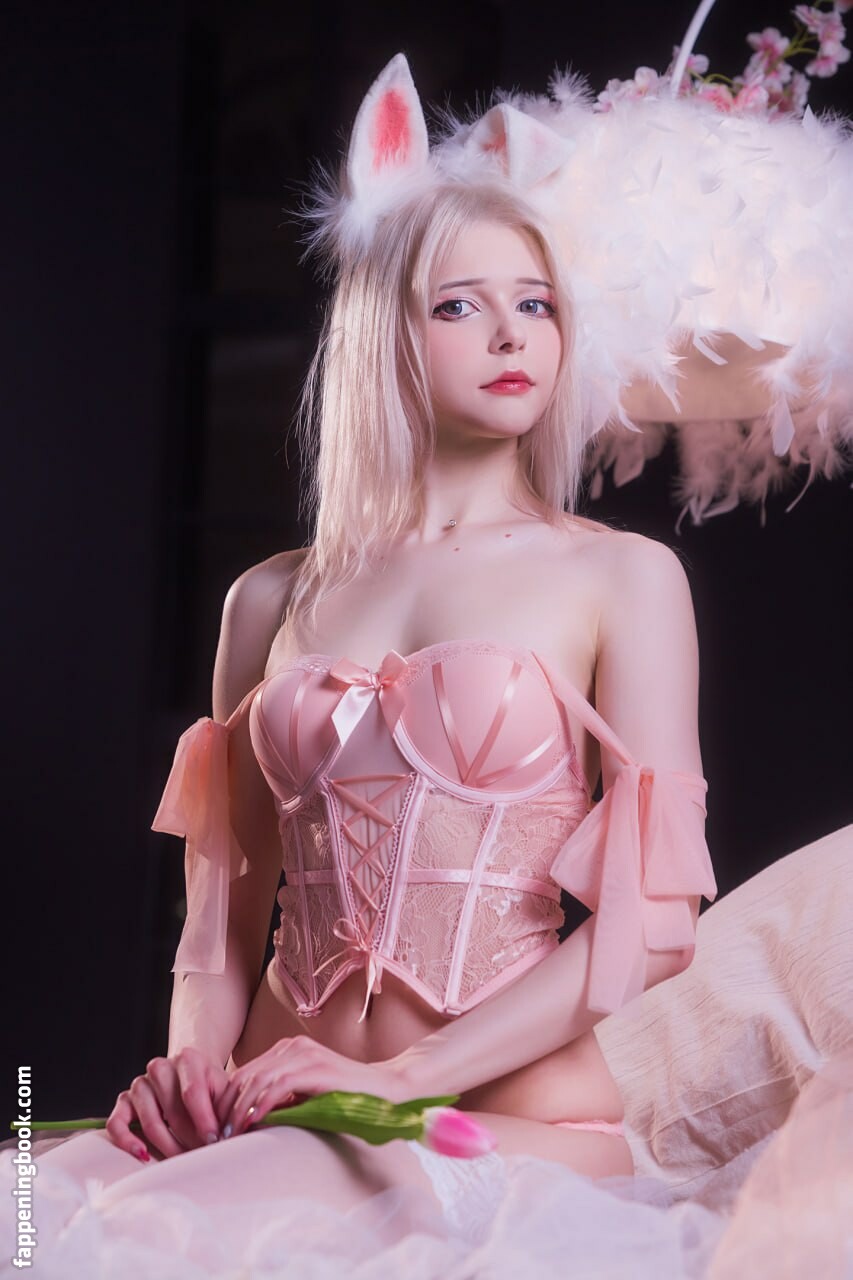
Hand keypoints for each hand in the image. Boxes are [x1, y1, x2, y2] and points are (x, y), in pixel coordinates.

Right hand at [105, 1047, 230, 1160]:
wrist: (190, 1077)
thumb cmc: (210, 1089)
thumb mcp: (224, 1092)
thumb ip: (228, 1108)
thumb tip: (235, 1132)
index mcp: (187, 1059)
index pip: (192, 1093)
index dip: (204, 1121)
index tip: (214, 1141)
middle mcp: (159, 1067)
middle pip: (173, 1112)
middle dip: (190, 1139)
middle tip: (202, 1156)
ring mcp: (139, 1084)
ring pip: (149, 1121)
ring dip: (168, 1146)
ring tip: (183, 1160)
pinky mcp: (124, 1101)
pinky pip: (117, 1124)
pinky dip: (127, 1142)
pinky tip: (144, 1155)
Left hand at [217, 1036, 411, 1137]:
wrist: (384, 1089)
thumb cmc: (344, 1098)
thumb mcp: (304, 1095)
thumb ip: (280, 1098)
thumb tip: (244, 1121)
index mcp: (287, 1049)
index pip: (245, 1072)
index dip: (227, 1100)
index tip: (219, 1127)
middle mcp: (293, 1046)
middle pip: (246, 1074)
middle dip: (228, 1106)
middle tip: (220, 1135)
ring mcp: (305, 1054)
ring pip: (258, 1079)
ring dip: (241, 1109)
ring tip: (233, 1134)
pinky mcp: (316, 1067)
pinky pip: (279, 1085)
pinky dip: (261, 1105)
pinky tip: (254, 1122)